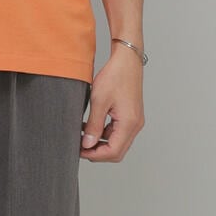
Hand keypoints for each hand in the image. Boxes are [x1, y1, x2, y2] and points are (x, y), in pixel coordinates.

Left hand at [80, 46, 144, 162]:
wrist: (127, 60)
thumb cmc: (115, 76)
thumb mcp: (99, 101)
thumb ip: (93, 125)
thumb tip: (87, 144)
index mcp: (129, 123)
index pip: (113, 152)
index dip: (95, 155)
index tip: (80, 151)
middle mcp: (135, 125)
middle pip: (117, 151)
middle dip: (98, 152)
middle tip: (80, 147)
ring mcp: (134, 121)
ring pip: (117, 143)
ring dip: (100, 142)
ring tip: (83, 134)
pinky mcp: (131, 116)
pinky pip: (118, 132)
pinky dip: (104, 133)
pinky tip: (91, 126)